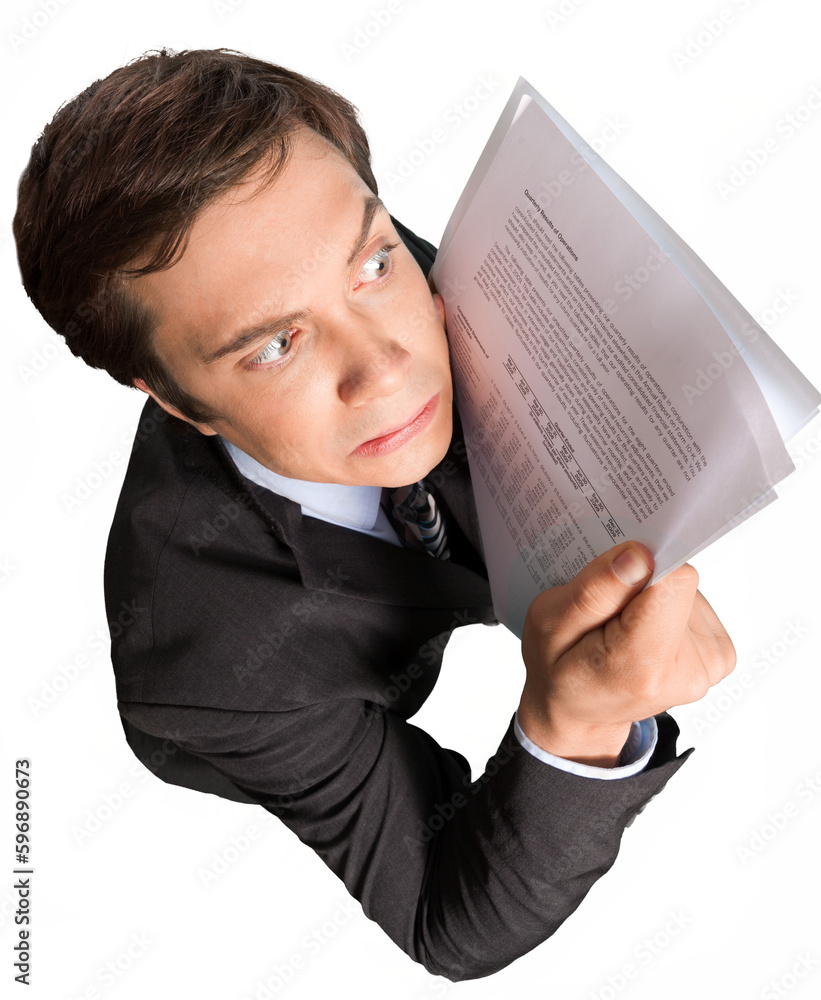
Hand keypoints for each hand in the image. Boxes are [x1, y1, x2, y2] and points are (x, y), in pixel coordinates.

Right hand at [518, 541, 735, 765]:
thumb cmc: (559, 669)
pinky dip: (668, 612)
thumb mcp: (549, 623)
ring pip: (687, 591)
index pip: (674, 580)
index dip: (641, 569)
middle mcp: (686, 671)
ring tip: (622, 629)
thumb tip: (640, 556)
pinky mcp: (719, 658)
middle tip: (608, 616)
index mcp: (640, 666)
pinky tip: (644, 633)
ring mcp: (707, 668)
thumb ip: (595, 590)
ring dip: (653, 600)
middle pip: (679, 584)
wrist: (582, 712)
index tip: (612, 585)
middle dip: (641, 587)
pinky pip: (696, 606)